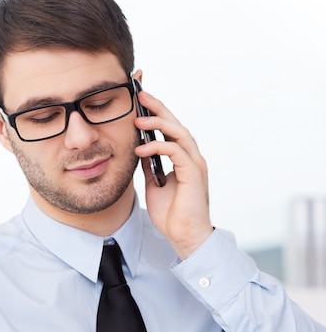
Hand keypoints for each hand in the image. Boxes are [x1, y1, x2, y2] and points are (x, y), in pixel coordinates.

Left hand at [134, 90, 213, 259]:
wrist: (184, 236)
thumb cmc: (172, 215)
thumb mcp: (153, 184)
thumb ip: (150, 165)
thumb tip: (139, 148)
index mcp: (184, 159)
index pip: (171, 129)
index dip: (158, 113)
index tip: (140, 101)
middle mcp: (191, 157)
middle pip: (176, 124)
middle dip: (158, 108)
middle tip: (140, 95)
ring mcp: (194, 164)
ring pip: (178, 132)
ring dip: (157, 122)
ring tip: (137, 119)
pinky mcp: (193, 173)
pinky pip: (175, 150)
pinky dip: (157, 146)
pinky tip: (141, 148)